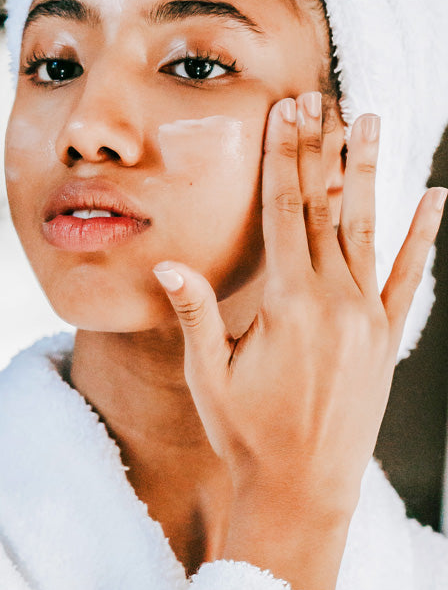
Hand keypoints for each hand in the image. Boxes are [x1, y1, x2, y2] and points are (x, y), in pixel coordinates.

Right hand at [153, 92, 444, 589]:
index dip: (285, 158)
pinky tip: (436, 197)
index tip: (286, 113)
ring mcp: (368, 319)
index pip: (286, 213)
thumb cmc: (247, 436)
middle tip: (319, 98)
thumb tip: (168, 264)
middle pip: (325, 208)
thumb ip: (197, 315)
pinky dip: (422, 235)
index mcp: (290, 306)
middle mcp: (336, 303)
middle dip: (320, 149)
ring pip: (368, 228)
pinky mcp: (387, 339)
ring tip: (373, 120)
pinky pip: (408, 276)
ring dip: (369, 172)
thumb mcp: (209, 378)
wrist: (304, 491)